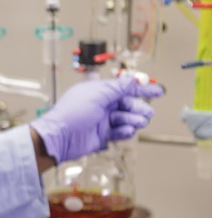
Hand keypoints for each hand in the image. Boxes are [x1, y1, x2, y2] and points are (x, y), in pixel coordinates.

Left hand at [30, 75, 163, 163]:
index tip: (158, 92)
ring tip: (137, 122)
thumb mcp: (97, 96)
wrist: (60, 138)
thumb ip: (116, 88)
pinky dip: (124, 131)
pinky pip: (118, 132)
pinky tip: (127, 130)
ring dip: (133, 119)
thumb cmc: (71, 114)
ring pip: (125, 118)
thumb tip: (130, 79)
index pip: (125, 88)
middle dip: (139, 107)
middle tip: (146, 112)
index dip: (142, 90)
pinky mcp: (101, 135)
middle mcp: (101, 105)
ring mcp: (101, 120)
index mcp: (99, 92)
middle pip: (127, 104)